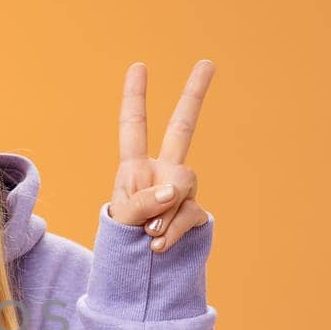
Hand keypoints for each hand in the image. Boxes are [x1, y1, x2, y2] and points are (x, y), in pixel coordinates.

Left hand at [107, 60, 214, 252]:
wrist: (139, 267)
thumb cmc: (123, 238)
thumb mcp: (122, 219)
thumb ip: (143, 202)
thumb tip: (172, 191)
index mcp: (135, 167)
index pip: (134, 127)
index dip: (134, 98)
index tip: (138, 66)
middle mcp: (162, 171)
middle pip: (182, 128)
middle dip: (195, 95)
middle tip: (208, 62)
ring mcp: (182, 190)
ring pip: (182, 185)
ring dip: (164, 211)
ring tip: (148, 233)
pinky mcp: (195, 211)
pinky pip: (188, 214)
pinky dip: (172, 231)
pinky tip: (158, 246)